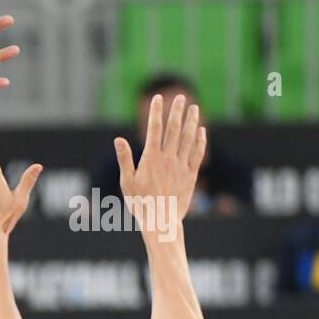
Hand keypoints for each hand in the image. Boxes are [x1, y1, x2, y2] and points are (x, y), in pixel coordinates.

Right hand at [115, 93, 205, 231]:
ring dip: (191, 121)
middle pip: (174, 129)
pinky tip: (201, 130)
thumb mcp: (126, 182)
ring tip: (193, 107)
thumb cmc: (140, 203)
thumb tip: (118, 139)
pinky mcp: (191, 175)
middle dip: (176, 111)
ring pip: (188, 138)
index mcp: (151, 159)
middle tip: (179, 96)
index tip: (158, 98)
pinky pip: (197, 153)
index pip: (154, 129)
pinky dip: (199, 140)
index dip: (156, 112)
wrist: (161, 221)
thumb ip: (124, 159)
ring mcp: (181, 166)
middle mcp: (168, 159)